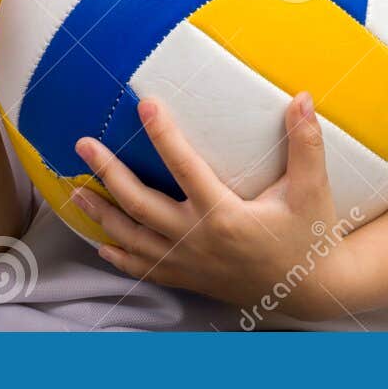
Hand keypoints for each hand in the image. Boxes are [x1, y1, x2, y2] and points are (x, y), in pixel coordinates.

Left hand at [70, 92, 359, 321]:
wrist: (309, 290)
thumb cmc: (310, 237)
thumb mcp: (312, 189)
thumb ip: (306, 143)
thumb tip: (302, 97)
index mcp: (224, 215)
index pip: (184, 167)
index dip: (163, 134)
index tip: (144, 104)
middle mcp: (197, 239)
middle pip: (139, 203)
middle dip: (108, 172)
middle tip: (83, 145)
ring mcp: (188, 262)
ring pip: (132, 237)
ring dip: (101, 213)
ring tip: (75, 190)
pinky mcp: (188, 278)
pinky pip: (143, 267)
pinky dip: (118, 254)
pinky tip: (102, 242)